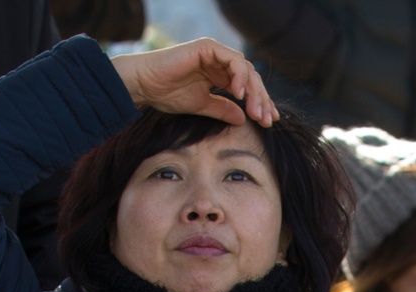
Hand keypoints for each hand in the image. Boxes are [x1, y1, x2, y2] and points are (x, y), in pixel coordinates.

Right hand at [111, 39, 277, 125]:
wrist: (146, 84)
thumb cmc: (168, 94)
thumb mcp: (202, 107)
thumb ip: (223, 110)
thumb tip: (243, 119)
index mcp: (219, 73)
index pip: (247, 86)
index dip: (260, 102)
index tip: (269, 121)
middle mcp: (219, 60)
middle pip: (250, 77)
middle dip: (261, 99)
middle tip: (267, 120)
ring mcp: (214, 52)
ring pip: (245, 68)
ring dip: (253, 91)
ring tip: (255, 111)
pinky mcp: (207, 47)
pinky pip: (232, 59)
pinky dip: (239, 76)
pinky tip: (239, 94)